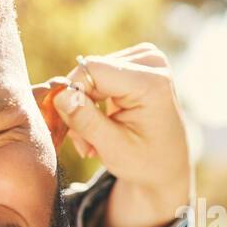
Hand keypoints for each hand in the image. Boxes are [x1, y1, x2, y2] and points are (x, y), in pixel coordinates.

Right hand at [33, 44, 191, 226]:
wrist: (167, 167)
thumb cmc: (146, 163)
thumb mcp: (114, 150)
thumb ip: (86, 121)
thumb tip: (60, 94)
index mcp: (153, 83)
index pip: (93, 69)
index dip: (73, 94)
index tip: (74, 129)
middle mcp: (152, 62)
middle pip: (90, 71)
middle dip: (80, 107)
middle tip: (86, 144)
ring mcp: (145, 59)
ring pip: (89, 74)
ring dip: (85, 108)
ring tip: (95, 140)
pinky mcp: (135, 63)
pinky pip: (96, 76)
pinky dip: (93, 102)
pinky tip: (103, 125)